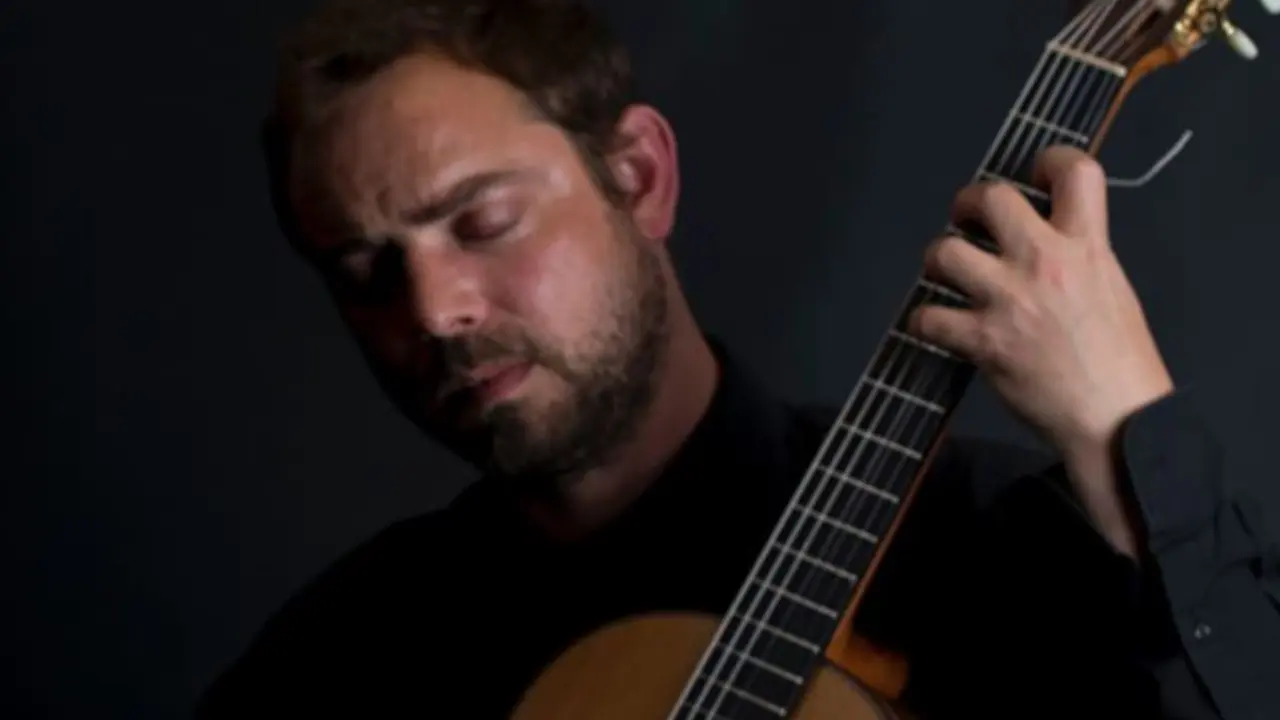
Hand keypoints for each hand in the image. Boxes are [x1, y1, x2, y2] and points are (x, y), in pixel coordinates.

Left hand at [909, 146, 1173, 462]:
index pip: (1074, 171)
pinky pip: (927, 316)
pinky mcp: (983, 341)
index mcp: (1087, 247)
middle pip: (990, 198)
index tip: (1035, 175)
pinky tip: (936, 324)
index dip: (1049, 160)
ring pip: (944, 252)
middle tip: (967, 220)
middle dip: (968, 203)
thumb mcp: (1112, 288)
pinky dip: (924, 320)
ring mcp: (1010, 301)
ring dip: (938, 259)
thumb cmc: (1120, 361)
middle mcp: (1045, 263)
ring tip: (947, 273)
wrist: (1118, 421)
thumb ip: (1078, 254)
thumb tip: (1043, 235)